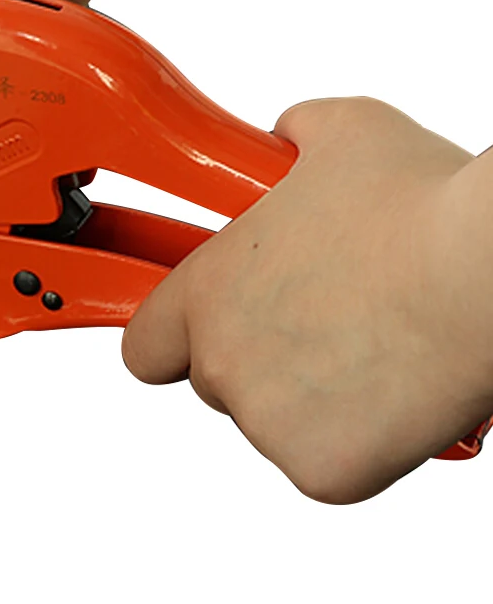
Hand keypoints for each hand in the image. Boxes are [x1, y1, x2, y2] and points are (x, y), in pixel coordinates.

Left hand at [122, 96, 492, 504]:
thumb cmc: (419, 207)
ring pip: (273, 420)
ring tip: (370, 342)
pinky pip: (324, 461)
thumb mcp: (338, 133)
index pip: (145, 343)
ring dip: (308, 394)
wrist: (487, 273)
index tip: (202, 331)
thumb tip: (282, 141)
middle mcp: (223, 362)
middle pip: (217, 379)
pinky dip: (355, 438)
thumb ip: (285, 137)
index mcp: (207, 291)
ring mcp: (268, 424)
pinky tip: (391, 388)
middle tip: (321, 321)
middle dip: (259, 356)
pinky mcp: (323, 471)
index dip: (174, 338)